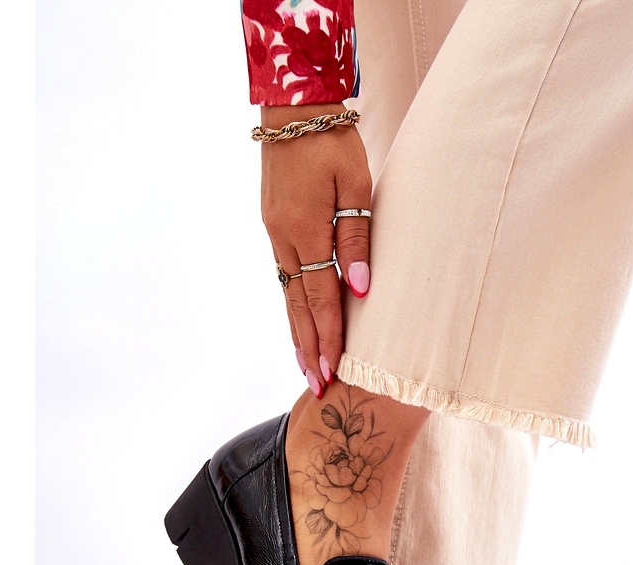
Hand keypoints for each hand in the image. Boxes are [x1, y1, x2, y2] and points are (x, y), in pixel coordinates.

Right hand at [260, 102, 371, 395]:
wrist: (294, 108)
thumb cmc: (333, 142)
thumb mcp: (356, 185)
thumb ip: (356, 238)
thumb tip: (359, 289)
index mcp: (305, 230)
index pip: (320, 297)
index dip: (329, 337)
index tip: (334, 371)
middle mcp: (284, 238)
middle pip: (299, 307)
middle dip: (310, 349)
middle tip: (318, 387)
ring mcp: (274, 234)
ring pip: (287, 296)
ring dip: (298, 334)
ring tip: (306, 367)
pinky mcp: (273, 226)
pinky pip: (284, 278)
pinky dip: (292, 307)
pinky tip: (298, 325)